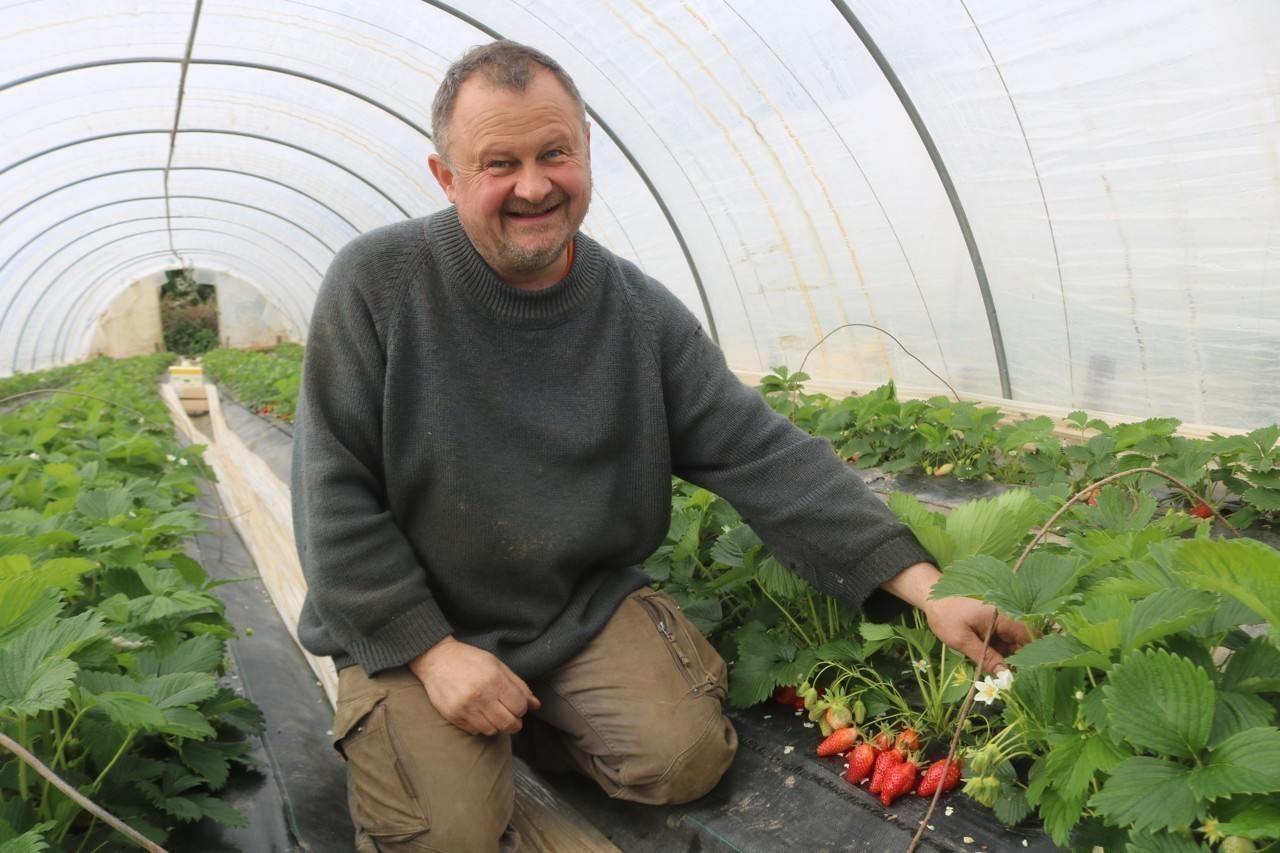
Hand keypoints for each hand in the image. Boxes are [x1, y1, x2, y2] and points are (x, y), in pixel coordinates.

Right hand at [408, 637, 540, 735]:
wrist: (437, 659)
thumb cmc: (470, 660)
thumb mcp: (497, 665)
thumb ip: (518, 685)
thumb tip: (536, 705)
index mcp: (494, 680)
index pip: (519, 707)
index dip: (522, 708)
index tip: (517, 705)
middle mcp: (480, 696)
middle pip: (508, 723)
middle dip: (515, 722)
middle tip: (511, 716)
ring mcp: (465, 708)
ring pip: (492, 730)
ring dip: (498, 725)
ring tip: (495, 714)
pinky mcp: (453, 716)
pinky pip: (475, 731)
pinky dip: (482, 726)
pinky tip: (480, 714)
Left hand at [881, 562, 1032, 673]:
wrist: (932, 602)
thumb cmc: (945, 617)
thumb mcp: (962, 640)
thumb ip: (985, 658)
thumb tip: (1004, 675)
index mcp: (1002, 616)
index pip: (1029, 635)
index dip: (1033, 654)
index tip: (1031, 674)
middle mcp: (1005, 618)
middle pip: (1023, 643)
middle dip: (1020, 662)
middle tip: (1012, 683)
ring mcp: (999, 624)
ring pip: (1013, 646)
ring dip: (1008, 661)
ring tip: (1003, 680)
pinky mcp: (992, 629)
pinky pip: (1002, 644)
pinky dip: (999, 656)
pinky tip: (993, 669)